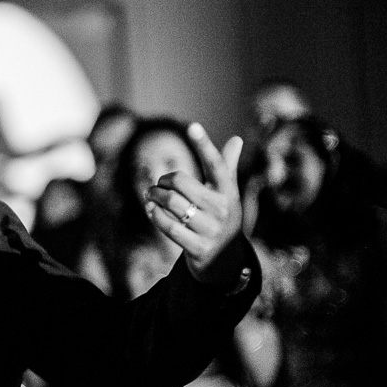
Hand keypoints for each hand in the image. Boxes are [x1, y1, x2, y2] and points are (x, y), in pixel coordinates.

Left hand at [145, 123, 245, 284]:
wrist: (224, 260)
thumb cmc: (221, 218)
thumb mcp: (227, 194)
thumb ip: (227, 167)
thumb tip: (236, 139)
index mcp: (229, 192)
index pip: (216, 164)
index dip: (204, 145)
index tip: (192, 126)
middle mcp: (222, 209)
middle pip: (182, 183)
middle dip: (164, 181)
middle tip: (157, 184)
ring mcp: (210, 229)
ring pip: (172, 204)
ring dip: (154, 197)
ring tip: (150, 195)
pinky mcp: (197, 247)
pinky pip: (168, 226)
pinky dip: (154, 215)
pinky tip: (150, 209)